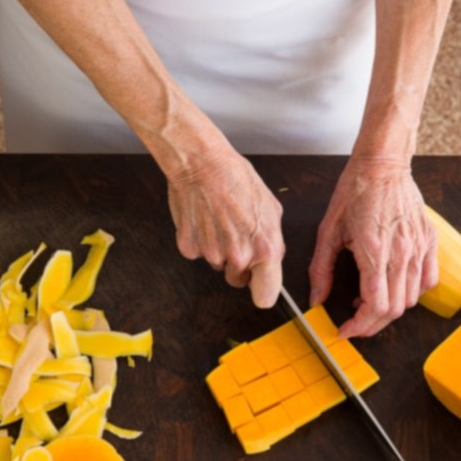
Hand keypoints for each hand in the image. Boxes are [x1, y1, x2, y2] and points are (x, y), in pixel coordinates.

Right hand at [167, 146, 285, 307]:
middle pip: (237, 280)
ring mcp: (211, 254)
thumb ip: (272, 240)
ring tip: (219, 220)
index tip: (258, 283)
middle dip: (238, 264)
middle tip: (235, 235)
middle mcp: (238, 257)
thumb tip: (269, 257)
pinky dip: (199, 240)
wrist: (203, 165)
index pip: (265, 296)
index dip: (261, 290)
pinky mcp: (188, 248)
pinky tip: (203, 219)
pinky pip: (197, 253)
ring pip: (217, 264)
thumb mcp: (271, 208)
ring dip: (218, 249)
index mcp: (265, 249)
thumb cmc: (237, 179)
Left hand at [308, 157, 438, 337]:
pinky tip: (392, 286)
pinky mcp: (429, 242)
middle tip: (353, 323)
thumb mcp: (327, 231)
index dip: (359, 326)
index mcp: (374, 251)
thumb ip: (321, 269)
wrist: (383, 166)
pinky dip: (411, 292)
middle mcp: (401, 252)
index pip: (376, 305)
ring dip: (389, 309)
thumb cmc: (354, 193)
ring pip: (412, 298)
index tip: (344, 330)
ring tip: (367, 301)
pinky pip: (428, 280)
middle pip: (395, 309)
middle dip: (372, 324)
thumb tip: (316, 298)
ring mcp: (419, 248)